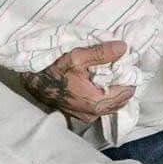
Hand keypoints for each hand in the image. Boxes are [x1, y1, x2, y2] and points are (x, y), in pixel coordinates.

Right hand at [20, 41, 134, 123]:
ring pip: (112, 103)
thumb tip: (123, 47)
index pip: (127, 92)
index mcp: (96, 102)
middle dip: (124, 82)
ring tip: (112, 70)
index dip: (129, 76)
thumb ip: (101, 53)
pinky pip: (102, 105)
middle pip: (122, 99)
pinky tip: (101, 79)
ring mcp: (87, 115)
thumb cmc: (54, 70)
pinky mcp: (82, 113)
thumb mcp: (77, 57)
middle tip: (121, 64)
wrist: (33, 82)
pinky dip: (106, 93)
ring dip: (115, 88)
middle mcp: (94, 113)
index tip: (128, 61)